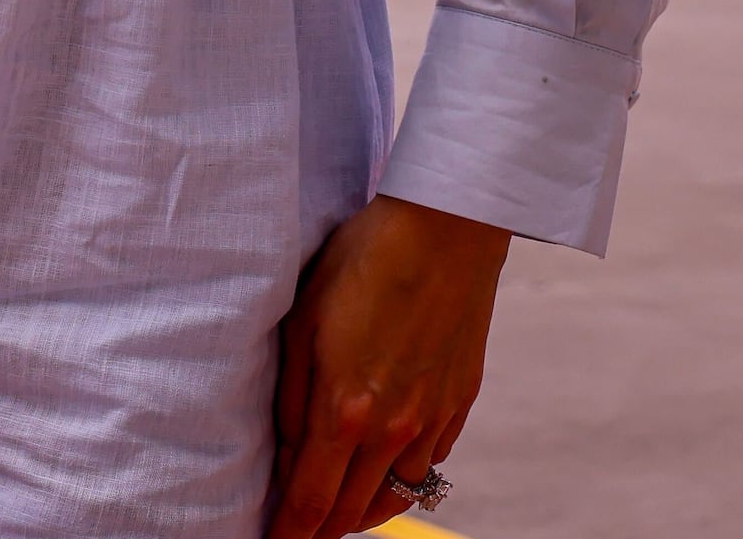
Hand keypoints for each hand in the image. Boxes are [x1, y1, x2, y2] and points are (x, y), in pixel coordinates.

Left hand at [266, 194, 507, 538]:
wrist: (443, 233)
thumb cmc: (360, 263)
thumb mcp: (302, 320)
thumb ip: (290, 394)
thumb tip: (284, 452)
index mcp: (345, 411)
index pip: (310, 501)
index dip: (289, 532)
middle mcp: (393, 430)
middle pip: (352, 510)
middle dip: (321, 527)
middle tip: (297, 527)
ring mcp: (432, 421)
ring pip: (396, 497)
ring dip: (363, 510)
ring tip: (338, 508)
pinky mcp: (458, 403)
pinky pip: (430, 464)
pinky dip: (403, 478)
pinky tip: (387, 466)